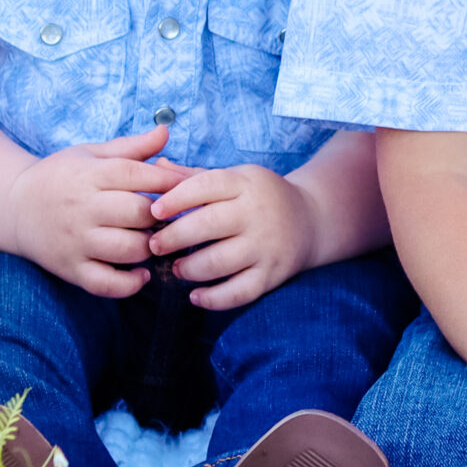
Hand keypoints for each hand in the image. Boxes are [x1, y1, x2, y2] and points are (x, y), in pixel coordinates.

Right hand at [7, 124, 173, 297]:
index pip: (138, 176)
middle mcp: (83, 208)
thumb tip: (166, 130)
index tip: (188, 187)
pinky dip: (130, 284)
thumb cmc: (61, 176)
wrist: (14, 206)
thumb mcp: (91, 154)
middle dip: (163, 215)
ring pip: (129, 249)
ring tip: (154, 240)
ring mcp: (76, 241)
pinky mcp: (70, 269)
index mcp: (90, 175)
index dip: (170, 182)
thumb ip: (131, 147)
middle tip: (170, 217)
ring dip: (151, 247)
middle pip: (139, 214)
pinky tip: (141, 273)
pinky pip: (106, 284)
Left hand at [147, 161, 320, 311]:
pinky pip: (239, 292)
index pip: (205, 186)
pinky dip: (213, 299)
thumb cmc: (261, 197)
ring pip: (219, 262)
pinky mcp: (272, 274)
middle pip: (208, 225)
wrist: (312, 219)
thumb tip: (156, 167)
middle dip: (174, 237)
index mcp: (246, 183)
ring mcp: (266, 246)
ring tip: (177, 268)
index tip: (154, 211)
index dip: (175, 199)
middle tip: (155, 246)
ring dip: (189, 269)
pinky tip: (195, 296)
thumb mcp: (236, 178)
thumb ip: (195, 176)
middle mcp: (257, 213)